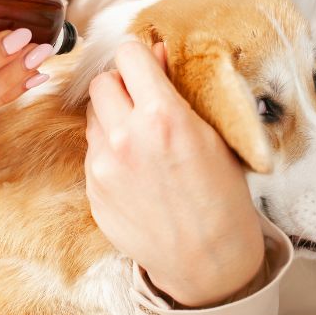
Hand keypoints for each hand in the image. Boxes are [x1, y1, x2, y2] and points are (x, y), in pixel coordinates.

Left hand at [85, 41, 264, 307]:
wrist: (208, 260)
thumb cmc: (223, 197)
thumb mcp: (212, 135)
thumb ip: (178, 91)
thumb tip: (156, 55)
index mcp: (163, 117)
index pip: (128, 55)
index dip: (139, 56)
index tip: (147, 65)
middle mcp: (125, 138)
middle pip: (102, 82)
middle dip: (121, 84)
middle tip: (142, 101)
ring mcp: (103, 167)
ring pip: (93, 117)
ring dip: (112, 117)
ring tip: (139, 139)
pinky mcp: (93, 191)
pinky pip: (93, 152)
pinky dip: (108, 150)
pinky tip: (133, 169)